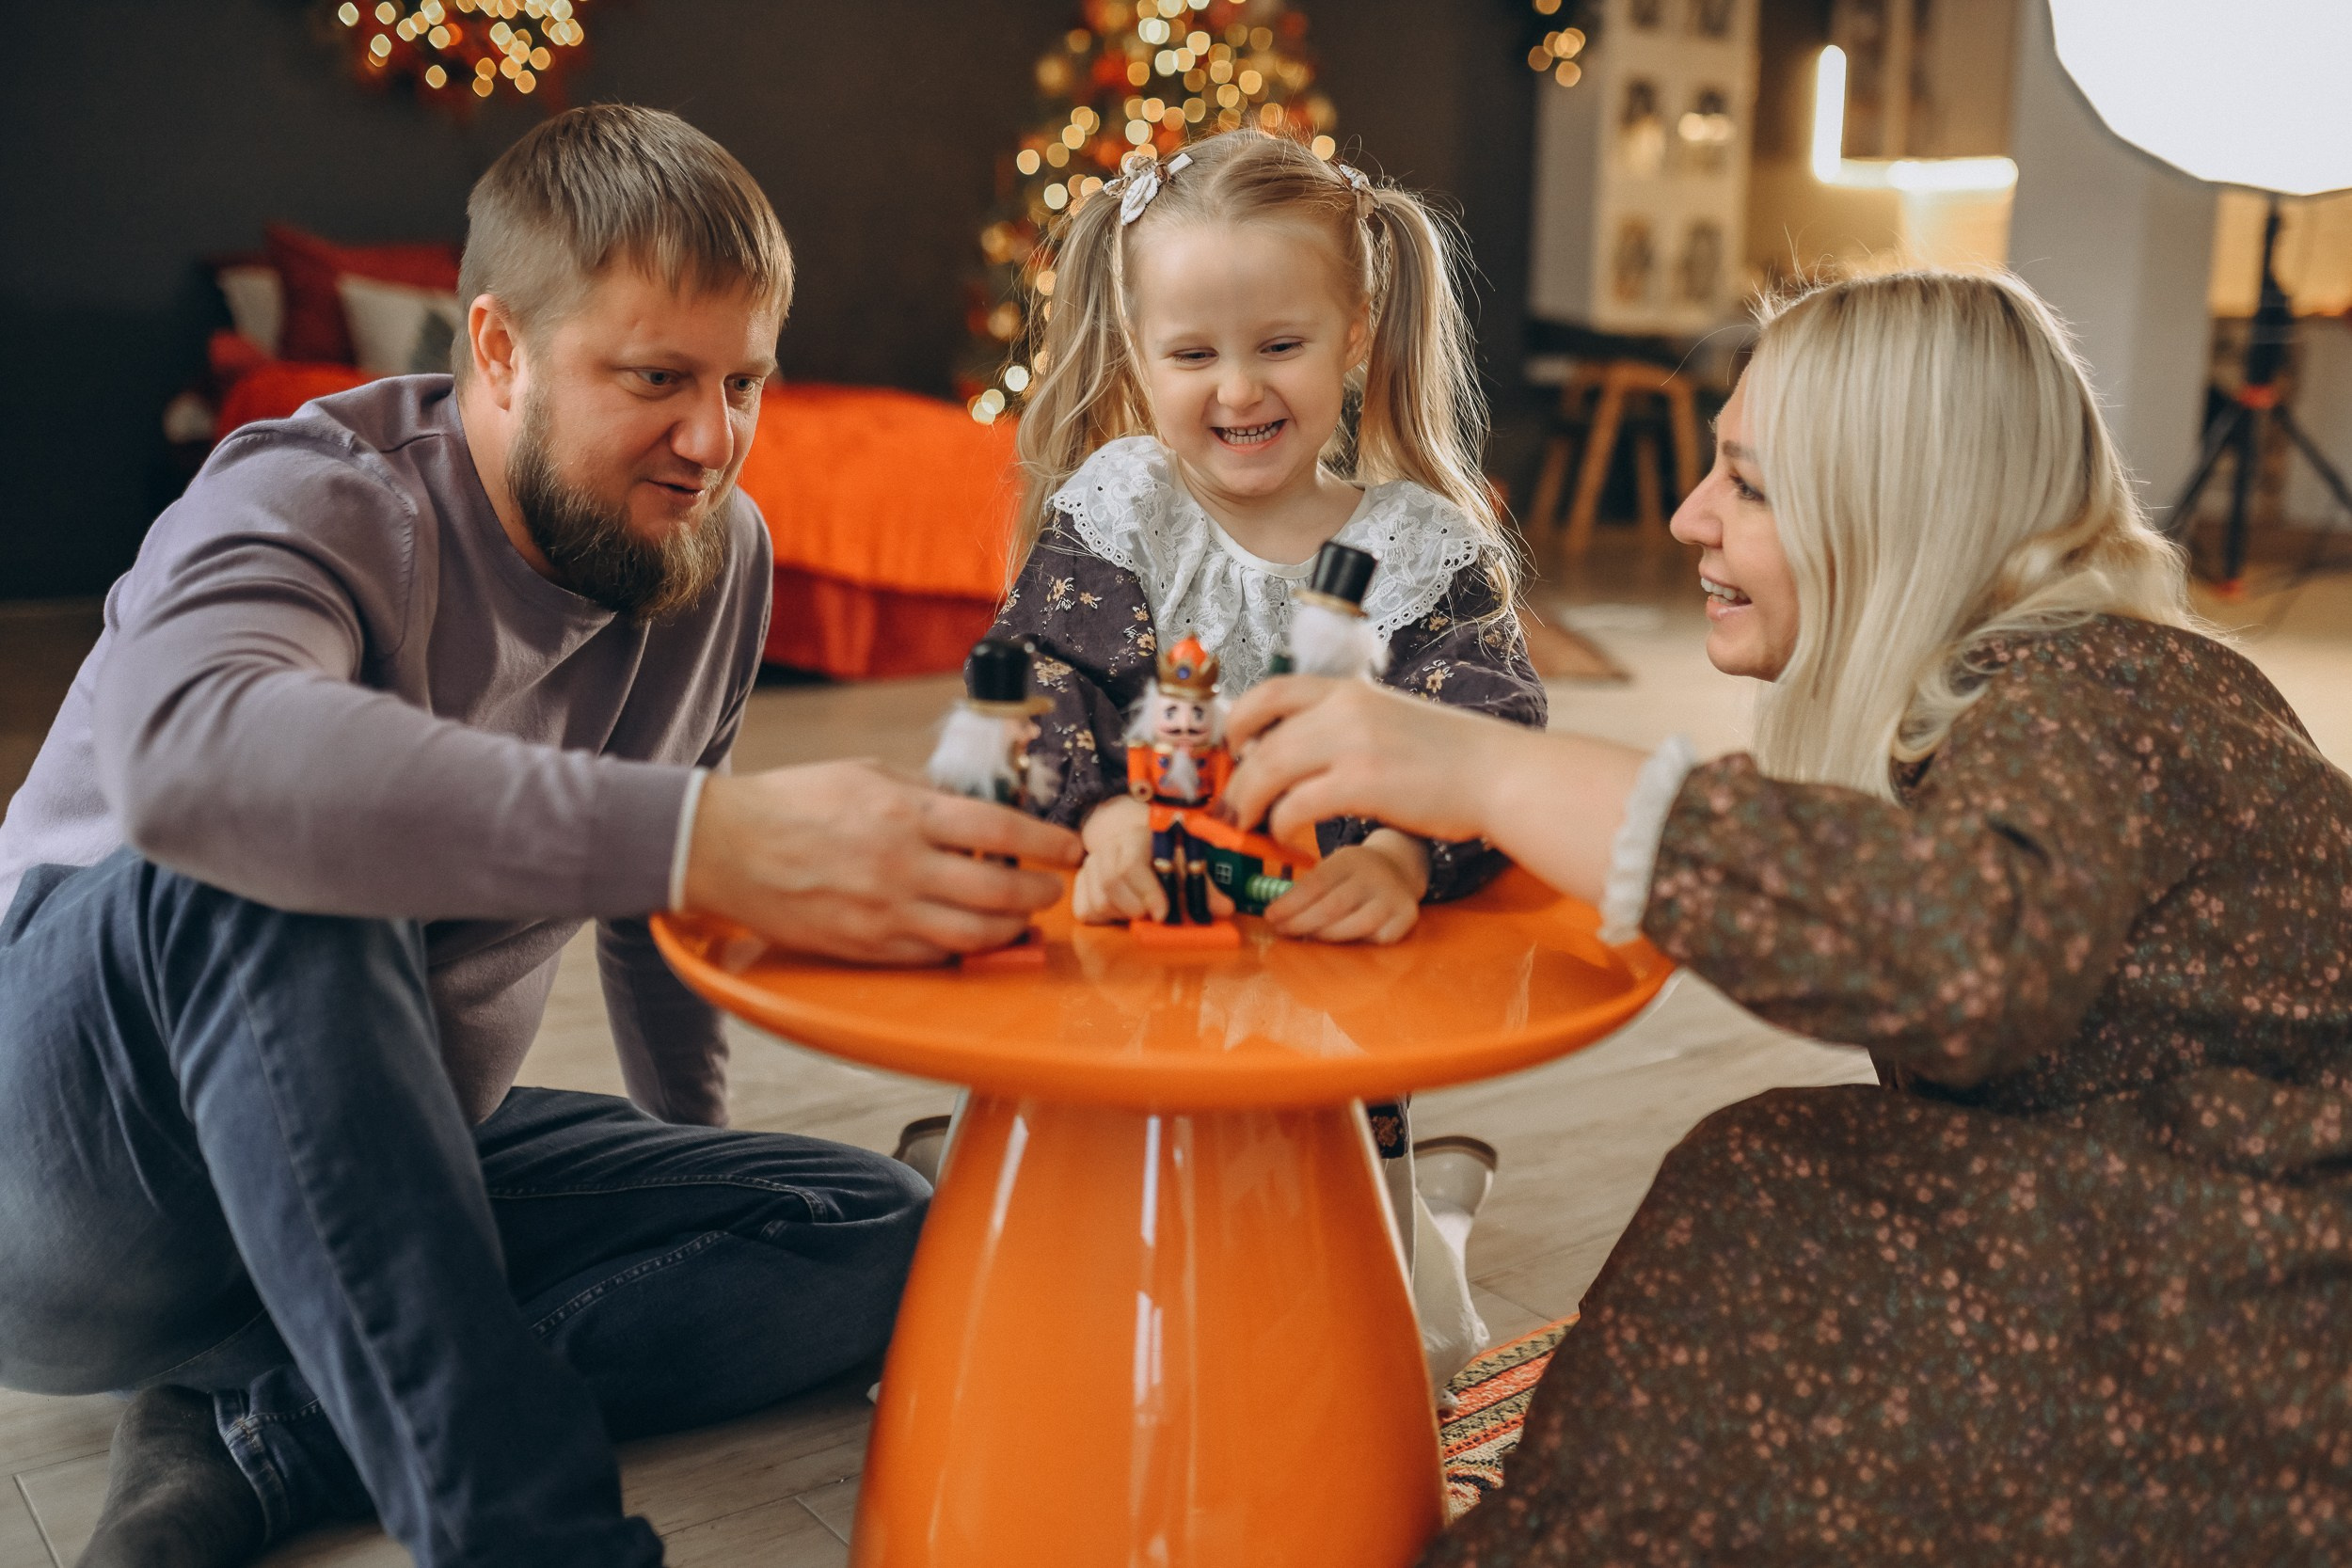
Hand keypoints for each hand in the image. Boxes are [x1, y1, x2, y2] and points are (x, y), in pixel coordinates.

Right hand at [682, 761, 1080, 964]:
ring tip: (1021, 919)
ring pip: (974, 935)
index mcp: (905, 814)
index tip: (1068, 847)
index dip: (1045, 842)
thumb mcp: (868, 774)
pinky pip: (933, 956)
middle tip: (1051, 891)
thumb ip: (925, 793)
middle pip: (999, 890)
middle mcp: (902, 867)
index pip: (1000, 830)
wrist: (727, 847)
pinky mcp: (866, 947)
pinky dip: (962, 949)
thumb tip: (975, 808)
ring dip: (1010, 929)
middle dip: (1038, 894)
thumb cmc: (796, 802)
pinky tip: (972, 937)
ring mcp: (884, 913)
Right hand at [1072, 795, 1232, 924]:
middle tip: (1153, 916)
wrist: (1136, 850)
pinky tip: (1121, 912)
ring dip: (1122, 914)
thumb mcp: (1187, 869)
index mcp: (1137, 838)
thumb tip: (1225, 909)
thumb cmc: (1166, 861)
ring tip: (1140, 911)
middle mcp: (1108, 848)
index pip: (1131, 864)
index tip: (1163, 915)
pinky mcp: (1080, 885)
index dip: (1148, 892)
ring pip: (1098, 900)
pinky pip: (1085, 910)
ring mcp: (1090, 866)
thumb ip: (1205, 889)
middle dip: (1135, 907)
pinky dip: (1105, 918)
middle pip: (1111, 884)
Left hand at [1224, 677, 1650, 907]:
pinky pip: (1296, 803)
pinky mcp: (1363, 781)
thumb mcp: (1390, 719)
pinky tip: (1285, 835)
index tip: (1233, 747)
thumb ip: (1346, 726)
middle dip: (1236, 775)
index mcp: (1350, 690)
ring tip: (1244, 824)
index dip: (1239, 718)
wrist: (1499, 774)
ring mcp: (1353, 742)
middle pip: (1262, 736)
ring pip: (1270, 768)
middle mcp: (1346, 707)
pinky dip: (1280, 823)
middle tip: (1227, 804)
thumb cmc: (1451, 757)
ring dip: (1248, 801)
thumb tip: (1299, 750)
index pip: (1272, 690)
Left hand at [1265, 830, 1427, 943]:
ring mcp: (1393, 897)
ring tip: (1307, 937)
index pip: (1316, 883)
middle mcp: (1374, 875)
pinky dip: (1357, 944)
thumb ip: (1309, 886)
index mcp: (1350, 859)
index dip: (1290, 903)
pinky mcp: (1407, 917)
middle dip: (1301, 922)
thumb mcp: (1334, 867)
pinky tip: (1341, 944)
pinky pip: (1378, 939)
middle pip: (1333, 906)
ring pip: (1355, 925)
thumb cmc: (1354, 875)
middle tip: (1282, 930)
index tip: (1271, 916)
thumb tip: (1276, 914)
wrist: (1399, 868)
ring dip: (1325, 936)